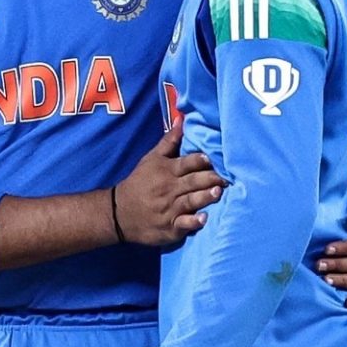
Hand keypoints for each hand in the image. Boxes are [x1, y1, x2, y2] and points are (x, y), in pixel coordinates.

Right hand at [113, 122, 225, 245]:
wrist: (119, 212)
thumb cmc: (140, 182)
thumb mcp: (151, 159)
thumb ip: (169, 141)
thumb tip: (182, 119)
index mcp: (166, 171)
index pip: (185, 163)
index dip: (198, 160)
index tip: (210, 157)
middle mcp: (169, 189)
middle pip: (192, 181)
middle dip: (209, 178)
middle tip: (226, 177)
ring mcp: (170, 209)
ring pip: (190, 201)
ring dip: (204, 197)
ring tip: (218, 192)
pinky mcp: (170, 227)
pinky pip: (183, 224)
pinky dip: (193, 222)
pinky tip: (204, 219)